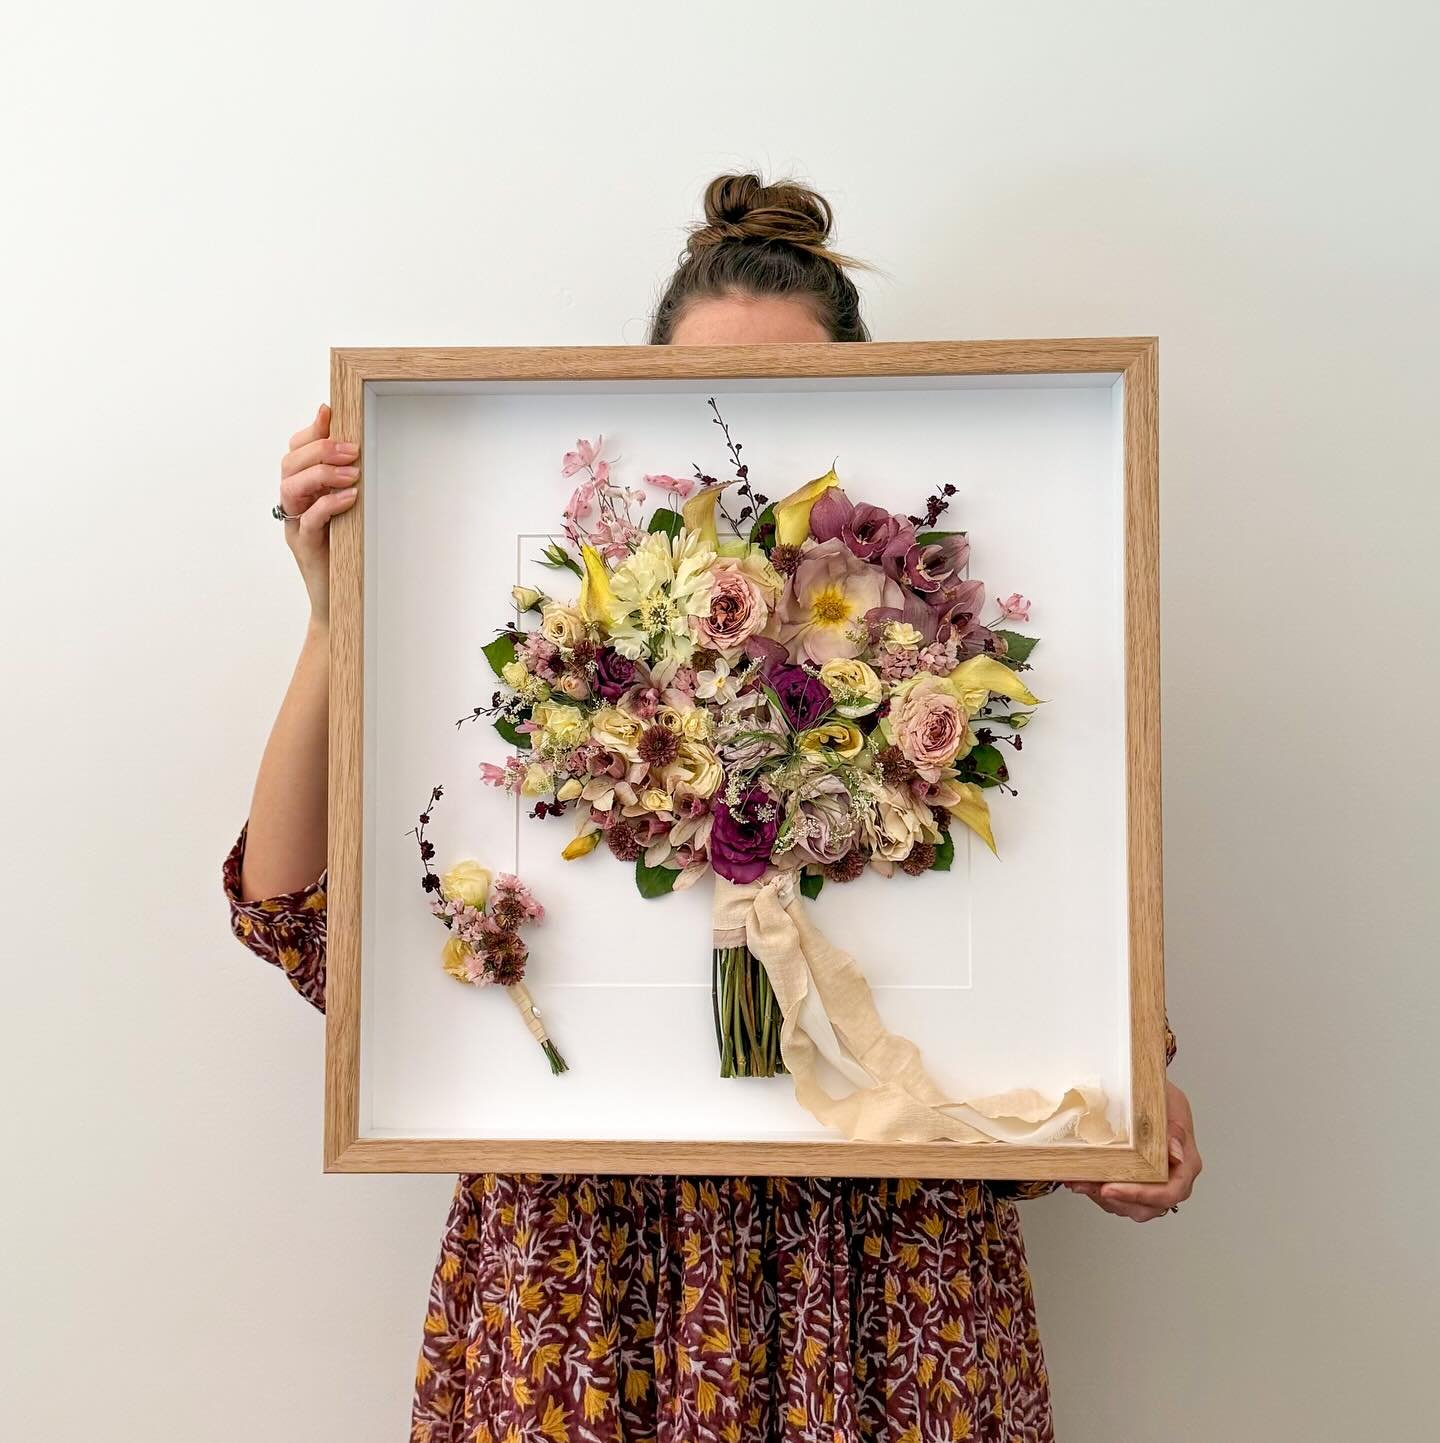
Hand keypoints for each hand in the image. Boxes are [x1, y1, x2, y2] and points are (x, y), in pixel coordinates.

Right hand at [278, 402, 360, 625]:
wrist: (342, 602)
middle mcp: (293, 506)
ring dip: (322, 474)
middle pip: (289, 465)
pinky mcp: (305, 548)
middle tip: (352, 449)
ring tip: (353, 473)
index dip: (310, 431)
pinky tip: (349, 497)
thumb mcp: (351, 511)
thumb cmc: (350, 554)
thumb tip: (362, 447)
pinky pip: (308, 520)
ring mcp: (295, 526)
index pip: (294, 452)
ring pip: (291, 488)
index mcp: (301, 492)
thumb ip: (349, 483)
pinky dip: (327, 505)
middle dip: (319, 449)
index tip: (330, 412)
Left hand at [1063, 1081, 1200, 1220]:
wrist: (1151, 1093)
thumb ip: (1175, 1131)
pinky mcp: (1134, 1181)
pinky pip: (1117, 1197)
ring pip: (1129, 1206)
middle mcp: (1171, 1180)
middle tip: (1089, 1185)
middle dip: (1115, 1200)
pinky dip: (1097, 1191)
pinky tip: (1081, 1179)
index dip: (1141, 1195)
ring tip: (1079, 1182)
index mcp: (1185, 1165)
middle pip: (1146, 1207)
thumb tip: (1176, 1153)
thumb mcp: (1172, 1105)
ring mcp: (1152, 1183)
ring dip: (1102, 1198)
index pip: (1170, 1192)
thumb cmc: (1164, 1099)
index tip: (1112, 1188)